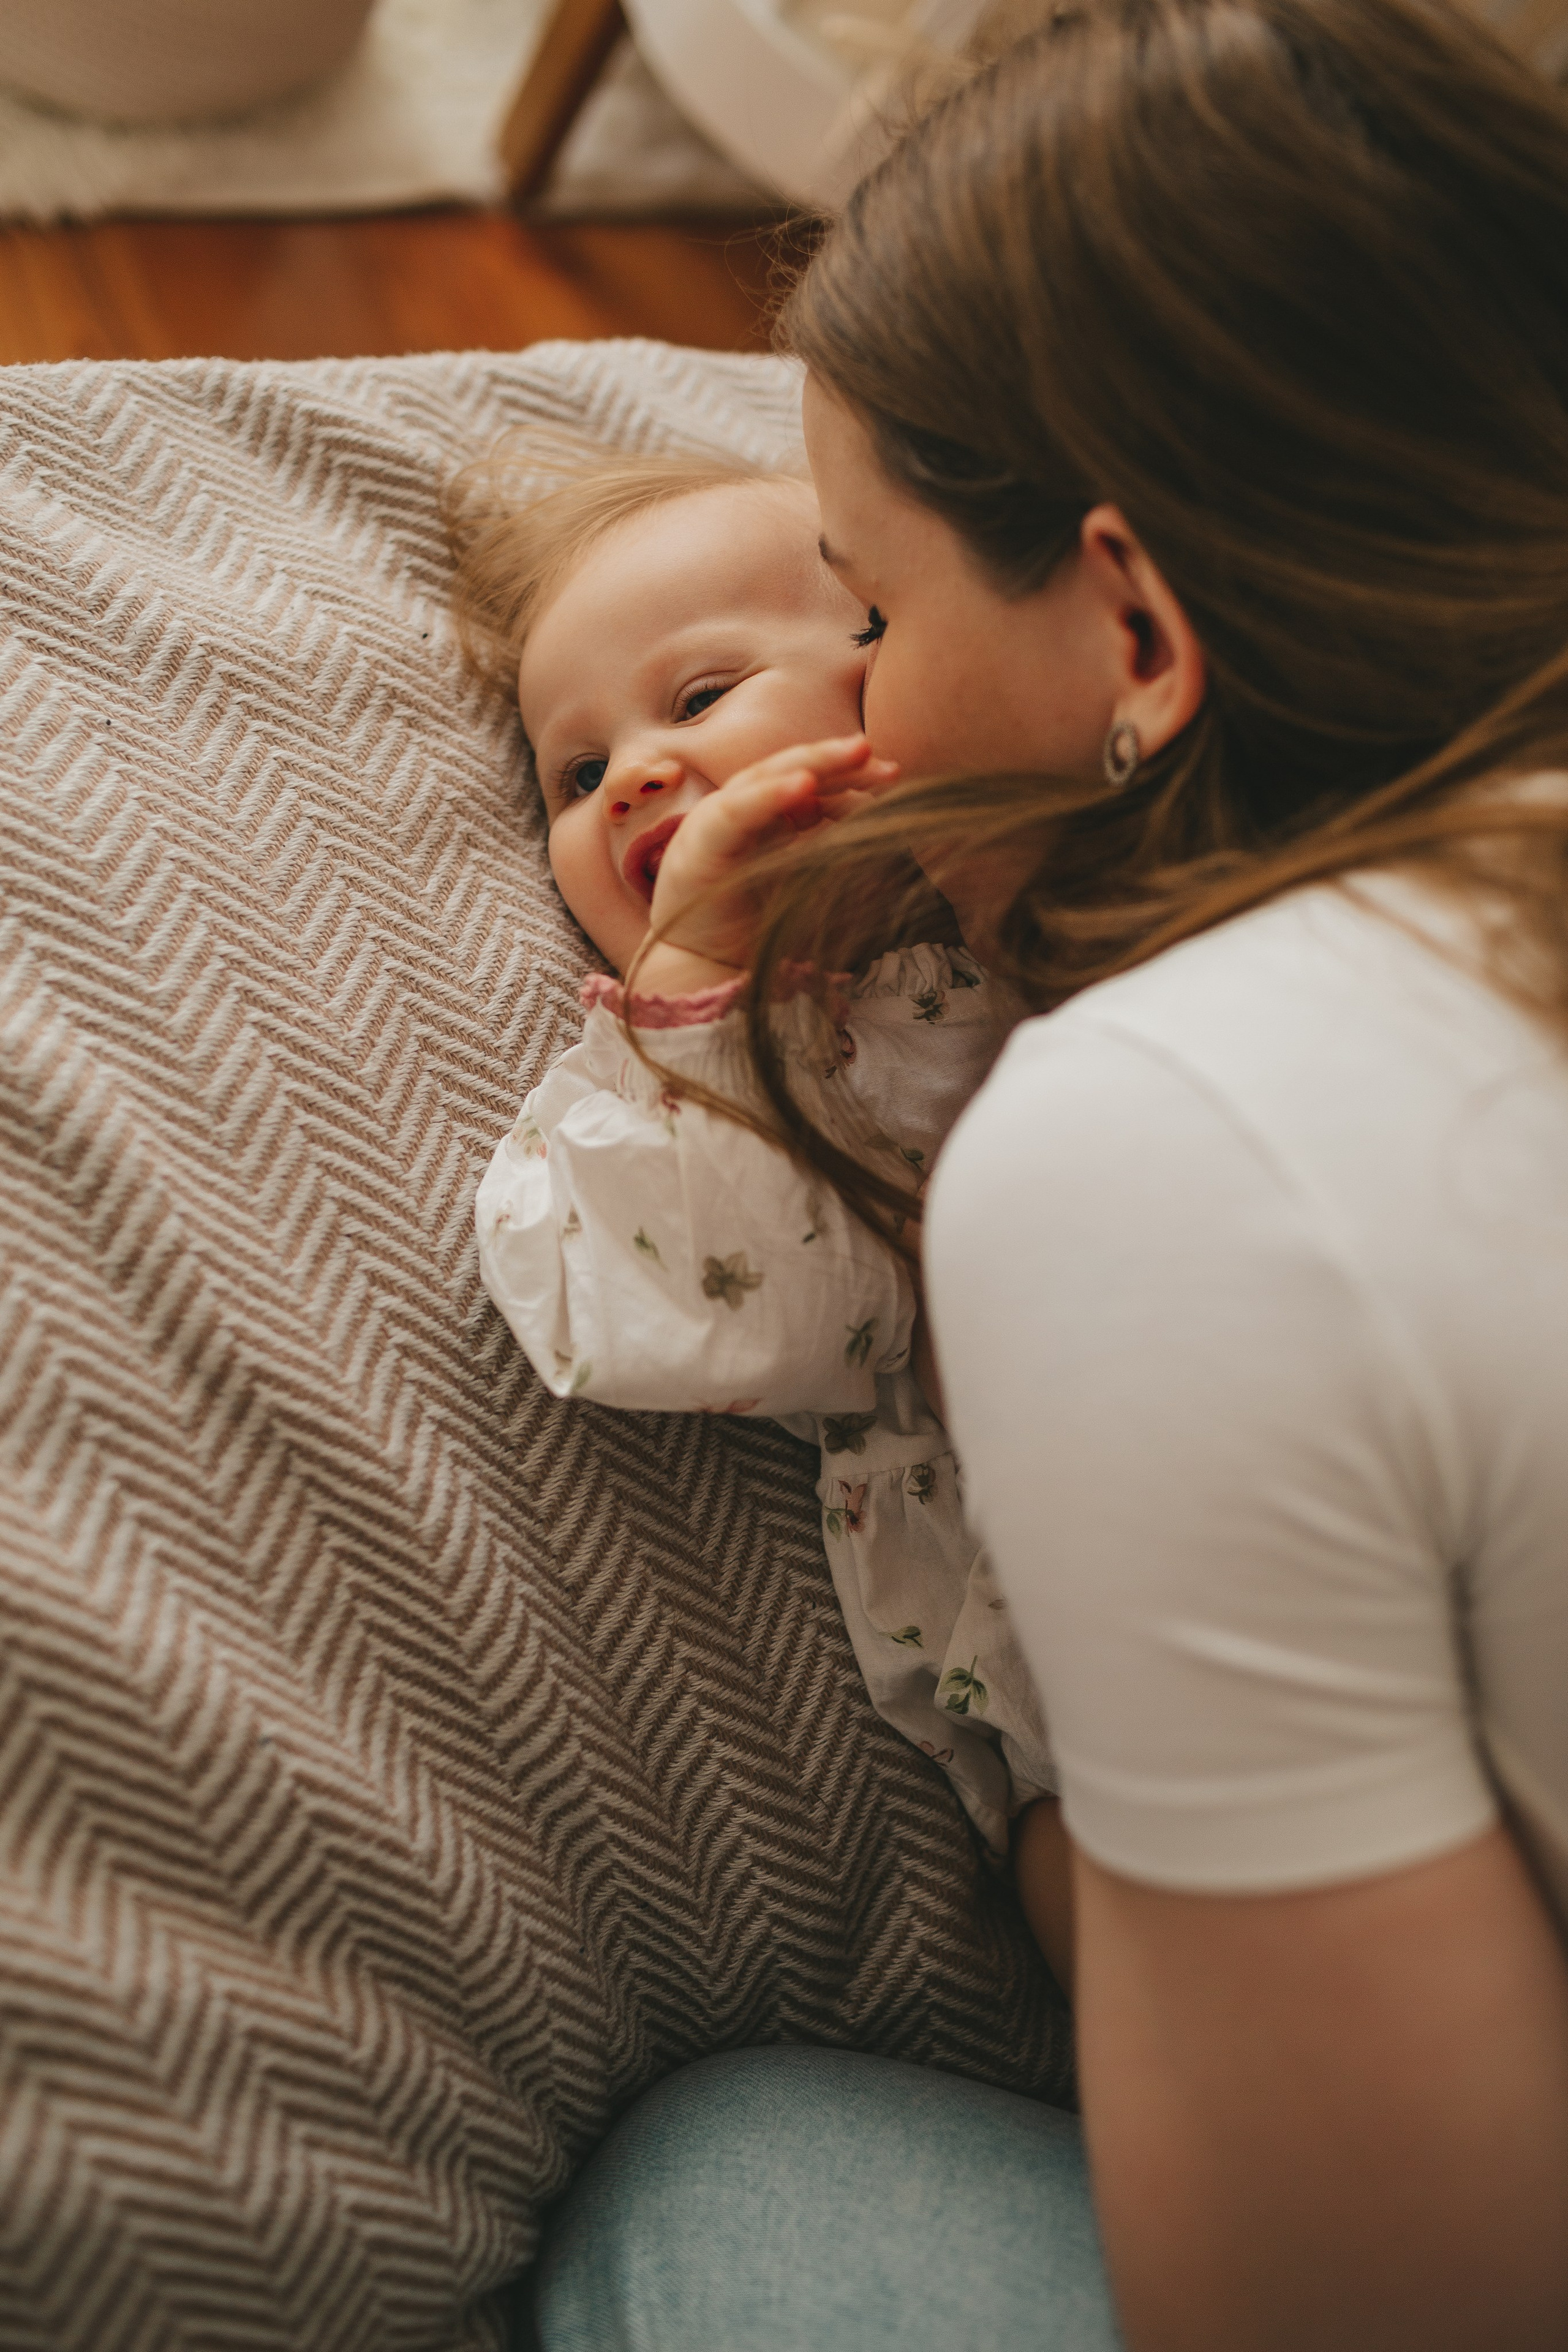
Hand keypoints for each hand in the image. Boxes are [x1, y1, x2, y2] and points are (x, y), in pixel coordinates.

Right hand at [635, 735, 896, 993]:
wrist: (700, 970)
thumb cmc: (751, 931)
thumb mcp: (799, 880)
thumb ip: (823, 849)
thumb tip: (871, 823)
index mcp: (762, 818)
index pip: (807, 782)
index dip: (848, 775)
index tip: (890, 776)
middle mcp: (738, 811)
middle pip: (790, 769)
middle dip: (836, 760)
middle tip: (876, 753)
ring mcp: (715, 823)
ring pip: (764, 777)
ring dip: (811, 763)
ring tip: (854, 753)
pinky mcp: (699, 845)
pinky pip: (736, 812)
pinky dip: (769, 796)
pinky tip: (803, 785)